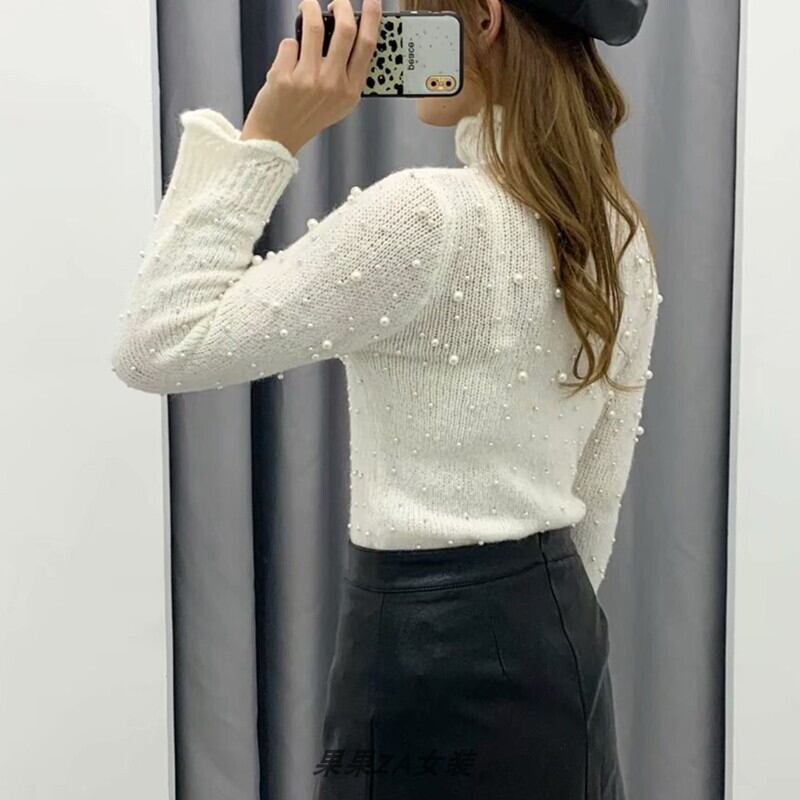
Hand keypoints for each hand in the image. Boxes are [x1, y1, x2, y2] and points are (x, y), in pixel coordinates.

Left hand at [240, 0, 381, 153]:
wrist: (277, 138)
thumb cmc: (307, 116)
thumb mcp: (338, 103)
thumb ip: (348, 75)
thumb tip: (353, 32)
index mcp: (350, 91)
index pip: (367, 46)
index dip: (371, 17)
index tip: (372, 0)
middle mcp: (332, 85)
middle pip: (345, 29)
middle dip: (342, 5)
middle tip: (337, 1)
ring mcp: (308, 81)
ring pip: (313, 26)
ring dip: (310, 8)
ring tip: (307, 6)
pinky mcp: (284, 77)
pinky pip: (289, 44)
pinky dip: (289, 46)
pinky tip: (288, 60)